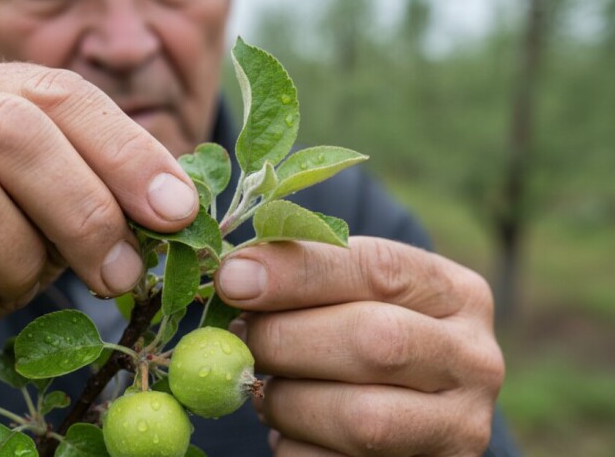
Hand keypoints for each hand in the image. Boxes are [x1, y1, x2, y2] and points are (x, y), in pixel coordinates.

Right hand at [0, 57, 197, 455]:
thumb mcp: (33, 208)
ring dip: (18, 265)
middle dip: (84, 210)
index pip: (58, 93)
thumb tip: (175, 207)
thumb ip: (89, 191)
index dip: (126, 152)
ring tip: (17, 288)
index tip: (177, 212)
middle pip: (11, 133)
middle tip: (120, 274)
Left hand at [215, 237, 504, 455]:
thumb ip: (310, 273)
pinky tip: (286, 427)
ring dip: (287, 401)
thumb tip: (237, 273)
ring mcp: (459, 427)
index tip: (233, 278)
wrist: (409, 410)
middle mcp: (473, 360)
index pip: (379, 268)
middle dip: (287, 339)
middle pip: (375, 342)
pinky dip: (294, 446)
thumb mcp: (356, 292)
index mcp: (456, 294)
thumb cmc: (364, 330)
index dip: (299, 272)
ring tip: (262, 386)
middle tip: (238, 337)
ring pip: (362, 419)